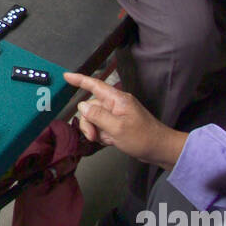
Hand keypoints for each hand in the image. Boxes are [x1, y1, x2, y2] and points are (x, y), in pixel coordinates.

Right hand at [64, 72, 187, 168]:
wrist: (159, 149)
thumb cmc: (143, 138)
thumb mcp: (117, 128)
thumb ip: (97, 116)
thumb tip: (82, 106)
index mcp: (117, 100)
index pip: (95, 85)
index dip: (80, 80)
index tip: (66, 76)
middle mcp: (116, 104)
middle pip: (91, 107)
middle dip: (88, 122)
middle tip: (93, 136)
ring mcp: (116, 115)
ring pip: (94, 119)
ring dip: (95, 131)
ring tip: (105, 140)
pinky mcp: (117, 125)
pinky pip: (102, 127)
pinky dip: (102, 135)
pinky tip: (111, 141)